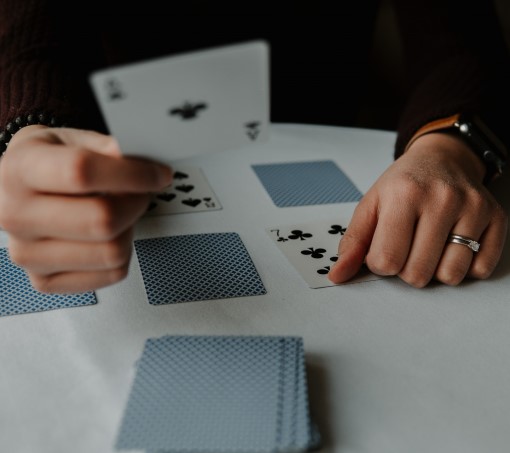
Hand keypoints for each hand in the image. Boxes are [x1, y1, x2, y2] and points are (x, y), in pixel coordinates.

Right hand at [0, 125, 172, 293]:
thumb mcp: (71, 139)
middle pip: (102, 220)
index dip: (133, 174)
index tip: (158, 174)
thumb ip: (107, 148)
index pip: (82, 173)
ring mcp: (27, 254)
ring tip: (119, 212)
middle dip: (136, 203)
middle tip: (139, 193)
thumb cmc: (47, 164)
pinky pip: (111, 274)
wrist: (16, 189)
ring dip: (129, 230)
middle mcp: (15, 214)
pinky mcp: (44, 280)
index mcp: (20, 170)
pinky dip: (123, 254)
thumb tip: (142, 162)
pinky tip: (109, 236)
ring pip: (111, 252)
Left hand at [328, 132, 507, 286]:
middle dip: (406, 269)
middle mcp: (442, 199)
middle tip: (407, 247)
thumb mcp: (370, 205)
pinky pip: (480, 270)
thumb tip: (337, 276)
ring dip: (435, 270)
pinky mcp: (496, 218)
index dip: (380, 263)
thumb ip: (352, 243)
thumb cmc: (403, 184)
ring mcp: (473, 208)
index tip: (383, 247)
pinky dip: (464, 266)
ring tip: (429, 246)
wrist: (442, 158)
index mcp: (404, 194)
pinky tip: (452, 245)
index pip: (386, 261)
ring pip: (451, 276)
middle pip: (417, 274)